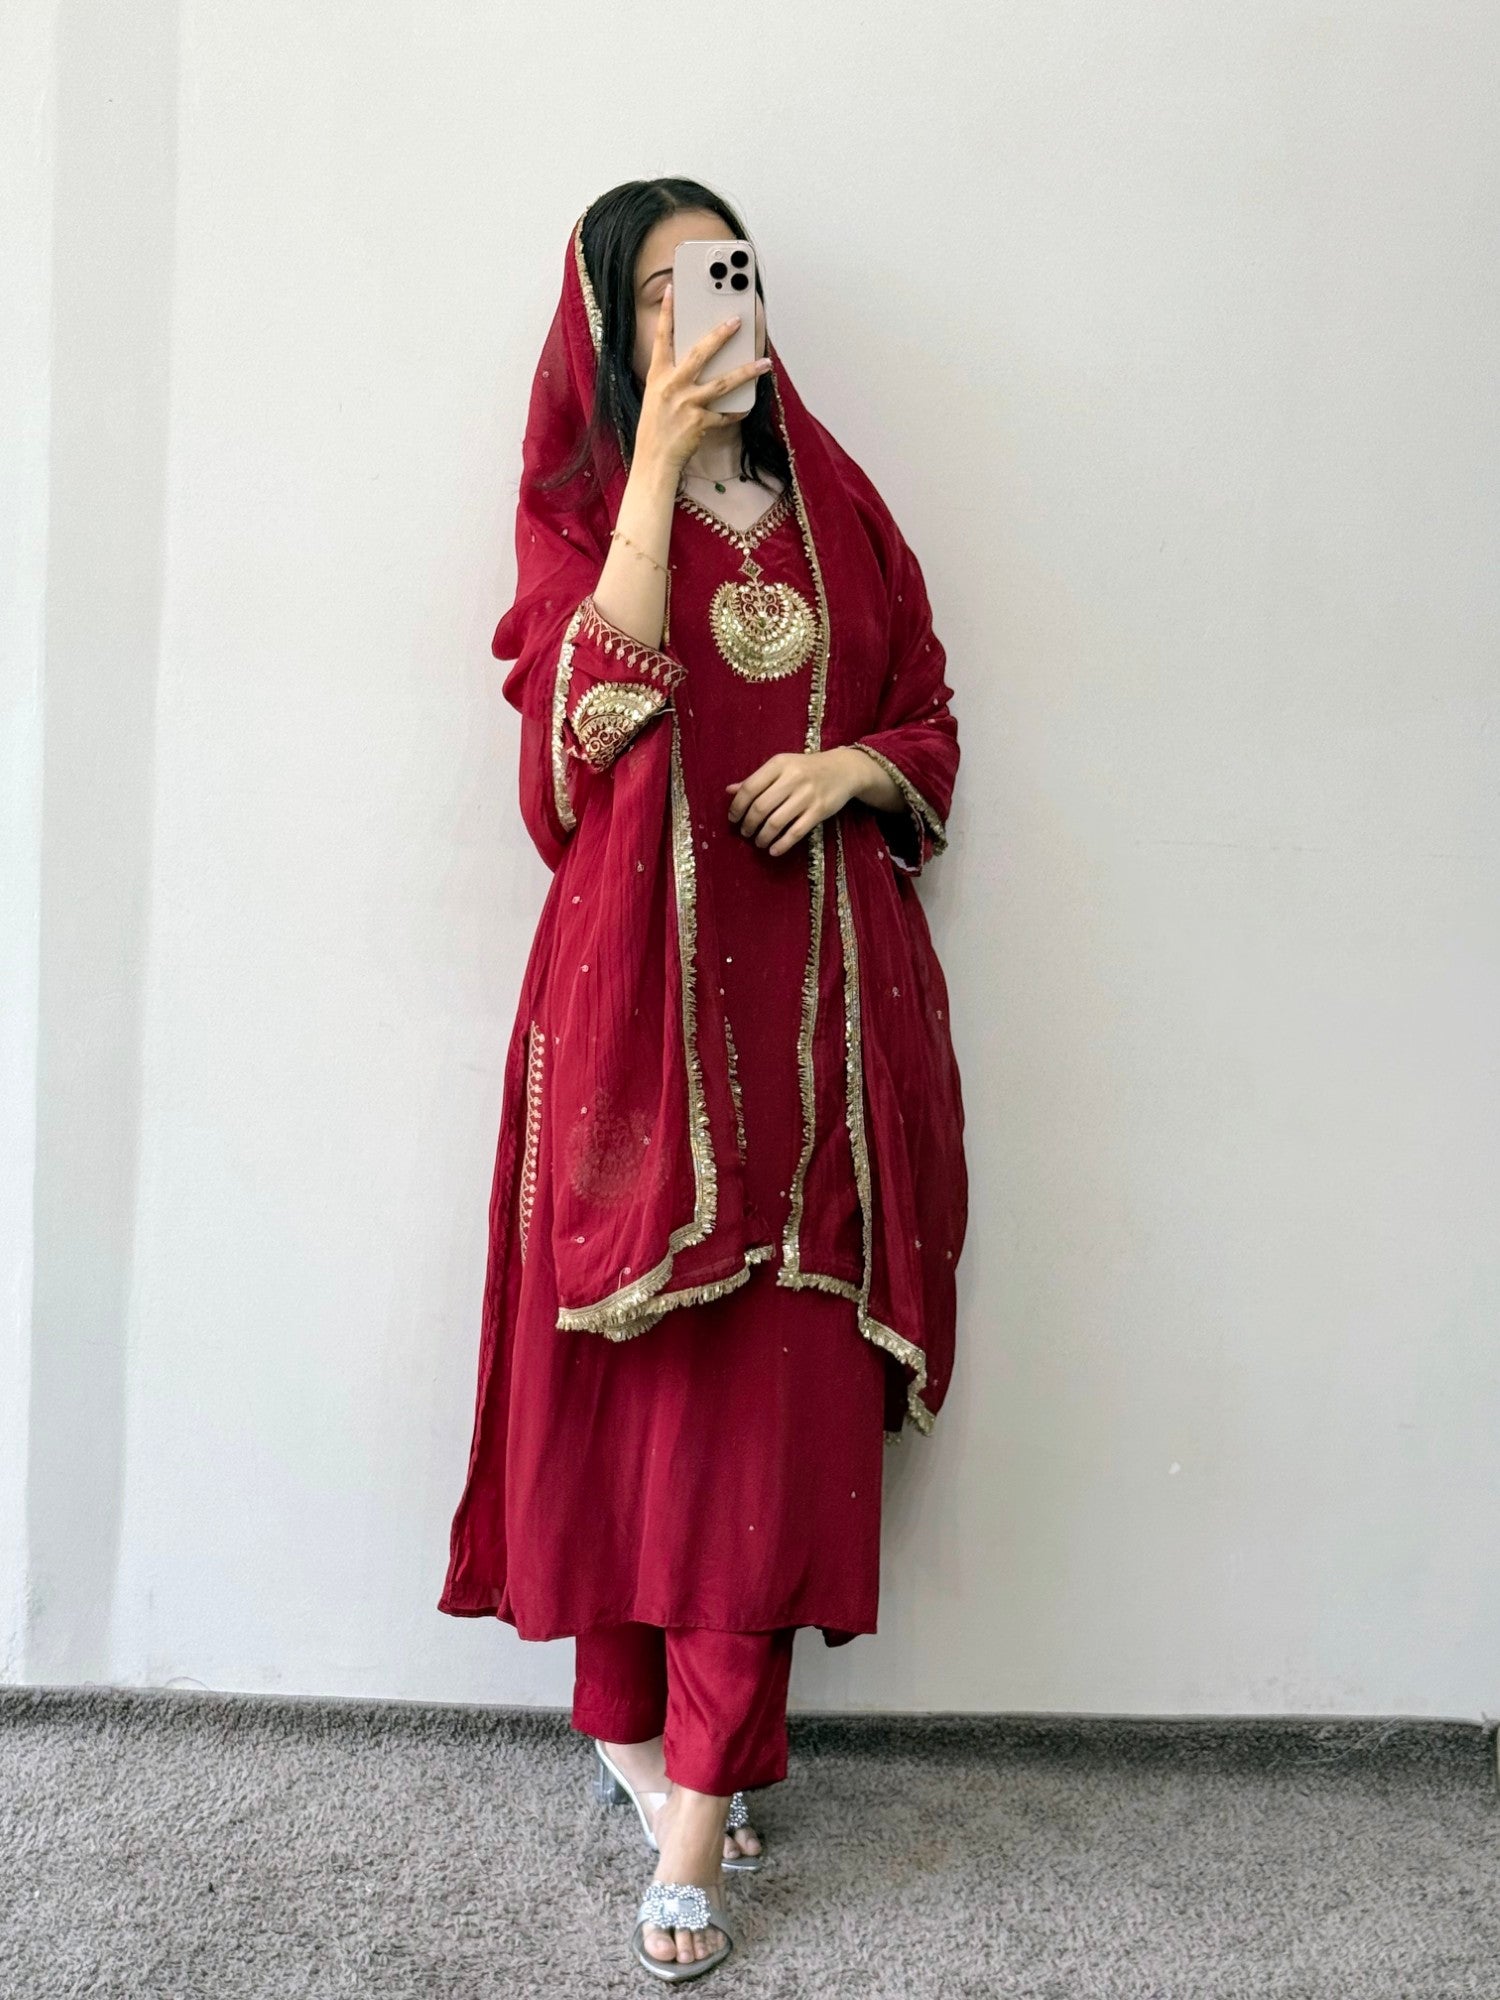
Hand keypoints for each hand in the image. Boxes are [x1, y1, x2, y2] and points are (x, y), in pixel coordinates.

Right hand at [635, 282, 772, 478]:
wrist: (653, 461)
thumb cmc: (655, 429)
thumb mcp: (656, 397)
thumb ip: (673, 378)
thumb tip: (697, 362)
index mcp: (658, 376)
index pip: (662, 338)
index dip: (667, 313)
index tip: (673, 290)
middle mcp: (672, 386)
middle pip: (700, 353)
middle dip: (720, 335)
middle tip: (737, 321)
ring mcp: (687, 404)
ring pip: (723, 383)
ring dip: (747, 372)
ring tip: (765, 364)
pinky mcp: (700, 423)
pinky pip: (726, 414)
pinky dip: (737, 411)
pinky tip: (746, 407)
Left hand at [724, 749, 871, 855]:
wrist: (843, 769)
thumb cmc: (806, 769)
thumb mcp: (781, 767)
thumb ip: (756, 779)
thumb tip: (729, 791)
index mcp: (779, 764)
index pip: (750, 787)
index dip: (737, 806)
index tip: (733, 819)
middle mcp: (793, 778)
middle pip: (761, 807)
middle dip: (748, 824)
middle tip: (745, 833)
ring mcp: (807, 795)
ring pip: (776, 822)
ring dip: (762, 837)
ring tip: (758, 842)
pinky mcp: (819, 811)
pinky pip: (796, 832)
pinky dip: (782, 845)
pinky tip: (773, 851)